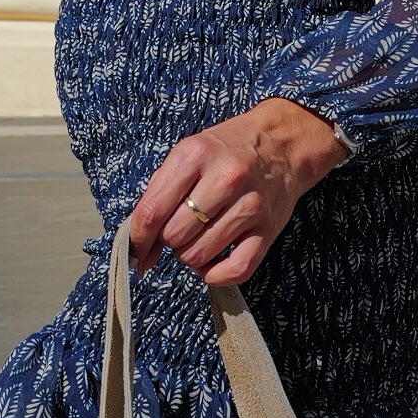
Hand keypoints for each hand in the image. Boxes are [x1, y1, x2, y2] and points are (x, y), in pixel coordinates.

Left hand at [129, 98, 347, 288]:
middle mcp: (225, 179)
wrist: (282, 142)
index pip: (152, 211)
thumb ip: (159, 193)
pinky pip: (237, 269)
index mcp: (196, 155)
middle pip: (174, 235)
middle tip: (179, 227)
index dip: (138, 239)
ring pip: (199, 255)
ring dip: (189, 255)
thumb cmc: (227, 150)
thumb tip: (139, 246)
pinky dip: (216, 275)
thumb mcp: (188, 153)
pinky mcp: (268, 228)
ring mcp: (250, 205)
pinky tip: (210, 263)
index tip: (135, 251)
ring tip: (196, 238)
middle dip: (168, 239)